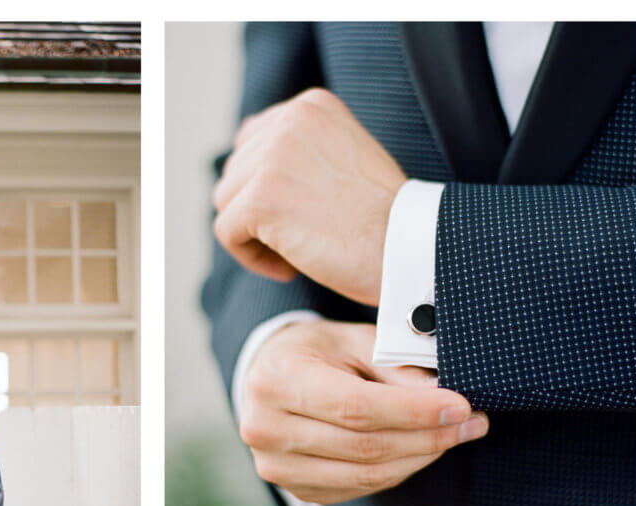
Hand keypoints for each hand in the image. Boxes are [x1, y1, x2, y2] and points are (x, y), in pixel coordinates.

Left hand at [212, 88, 407, 306]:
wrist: (409, 248)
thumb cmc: (384, 219)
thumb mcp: (344, 159)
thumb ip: (299, 150)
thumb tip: (244, 163)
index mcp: (311, 107)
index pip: (252, 141)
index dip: (265, 187)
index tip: (300, 214)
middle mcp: (289, 121)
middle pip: (235, 173)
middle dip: (259, 212)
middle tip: (302, 237)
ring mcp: (272, 156)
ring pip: (226, 201)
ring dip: (254, 235)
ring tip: (297, 252)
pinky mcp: (259, 197)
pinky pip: (226, 232)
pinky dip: (252, 258)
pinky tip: (290, 268)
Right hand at [238, 319, 488, 503]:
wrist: (268, 377)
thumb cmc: (314, 352)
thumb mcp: (351, 340)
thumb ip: (391, 366)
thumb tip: (438, 395)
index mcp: (276, 381)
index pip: (355, 406)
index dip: (413, 411)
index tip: (461, 406)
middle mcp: (266, 429)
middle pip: (365, 446)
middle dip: (428, 436)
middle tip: (471, 422)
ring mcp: (275, 466)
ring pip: (366, 475)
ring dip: (420, 457)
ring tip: (453, 435)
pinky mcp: (294, 488)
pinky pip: (359, 489)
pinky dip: (398, 471)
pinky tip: (418, 449)